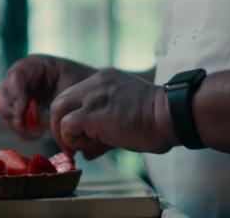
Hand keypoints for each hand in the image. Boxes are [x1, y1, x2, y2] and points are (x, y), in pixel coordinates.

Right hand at [0, 55, 96, 138]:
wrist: (92, 98)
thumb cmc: (84, 87)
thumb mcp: (71, 88)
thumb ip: (54, 99)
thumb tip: (36, 119)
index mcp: (34, 65)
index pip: (16, 75)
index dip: (15, 93)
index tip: (22, 110)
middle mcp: (23, 78)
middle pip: (3, 93)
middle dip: (12, 112)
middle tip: (24, 125)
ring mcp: (20, 94)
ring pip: (5, 110)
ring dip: (18, 124)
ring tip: (37, 132)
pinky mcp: (22, 110)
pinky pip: (13, 122)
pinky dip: (23, 131)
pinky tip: (38, 133)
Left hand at [49, 68, 176, 158]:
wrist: (170, 115)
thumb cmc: (156, 119)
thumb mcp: (124, 109)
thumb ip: (102, 121)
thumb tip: (85, 151)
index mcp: (103, 79)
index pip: (73, 94)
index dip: (70, 116)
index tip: (76, 134)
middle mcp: (95, 83)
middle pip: (60, 101)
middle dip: (59, 125)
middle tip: (69, 144)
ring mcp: (93, 97)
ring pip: (58, 112)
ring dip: (66, 134)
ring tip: (83, 145)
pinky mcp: (93, 114)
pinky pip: (68, 126)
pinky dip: (73, 140)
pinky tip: (90, 146)